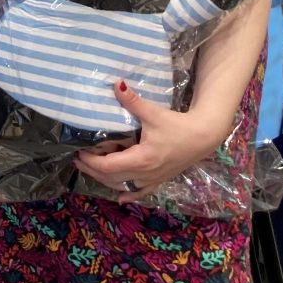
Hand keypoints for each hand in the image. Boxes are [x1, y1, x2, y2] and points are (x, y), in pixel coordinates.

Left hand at [72, 81, 227, 203]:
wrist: (204, 137)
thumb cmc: (178, 126)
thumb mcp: (154, 113)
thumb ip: (133, 101)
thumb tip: (116, 84)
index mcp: (141, 159)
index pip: (108, 166)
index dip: (91, 162)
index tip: (79, 153)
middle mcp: (144, 174)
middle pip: (112, 177)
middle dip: (93, 170)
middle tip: (78, 161)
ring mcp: (152, 179)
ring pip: (123, 185)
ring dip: (106, 179)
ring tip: (92, 170)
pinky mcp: (160, 180)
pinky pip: (141, 191)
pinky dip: (129, 193)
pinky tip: (121, 197)